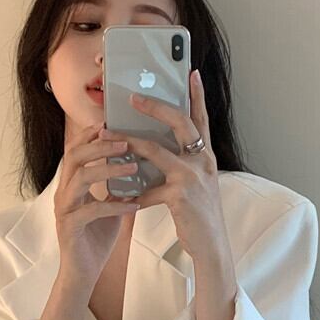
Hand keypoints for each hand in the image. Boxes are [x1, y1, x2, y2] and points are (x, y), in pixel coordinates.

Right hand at [54, 123, 140, 283]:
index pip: (76, 150)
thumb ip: (117, 188)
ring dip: (108, 169)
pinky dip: (114, 206)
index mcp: (72, 185)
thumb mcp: (110, 207)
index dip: (90, 134)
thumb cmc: (96, 238)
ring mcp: (65, 209)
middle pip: (75, 157)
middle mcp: (64, 193)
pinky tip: (134, 205)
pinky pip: (92, 210)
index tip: (110, 122)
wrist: (83, 273)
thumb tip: (138, 166)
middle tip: (125, 141)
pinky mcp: (70, 227)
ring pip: (80, 178)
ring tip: (132, 166)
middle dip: (100, 145)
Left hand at [102, 69, 230, 262]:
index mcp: (206, 157)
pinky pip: (149, 188)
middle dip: (156, 106)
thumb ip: (179, 165)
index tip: (191, 73)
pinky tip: (119, 196)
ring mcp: (193, 178)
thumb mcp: (194, 184)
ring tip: (108, 134)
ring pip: (156, 150)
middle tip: (134, 97)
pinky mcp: (181, 196)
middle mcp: (203, 162)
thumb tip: (151, 149)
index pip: (202, 119)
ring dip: (129, 142)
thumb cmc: (199, 216)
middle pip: (181, 123)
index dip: (197, 95)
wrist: (211, 246)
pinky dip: (132, 193)